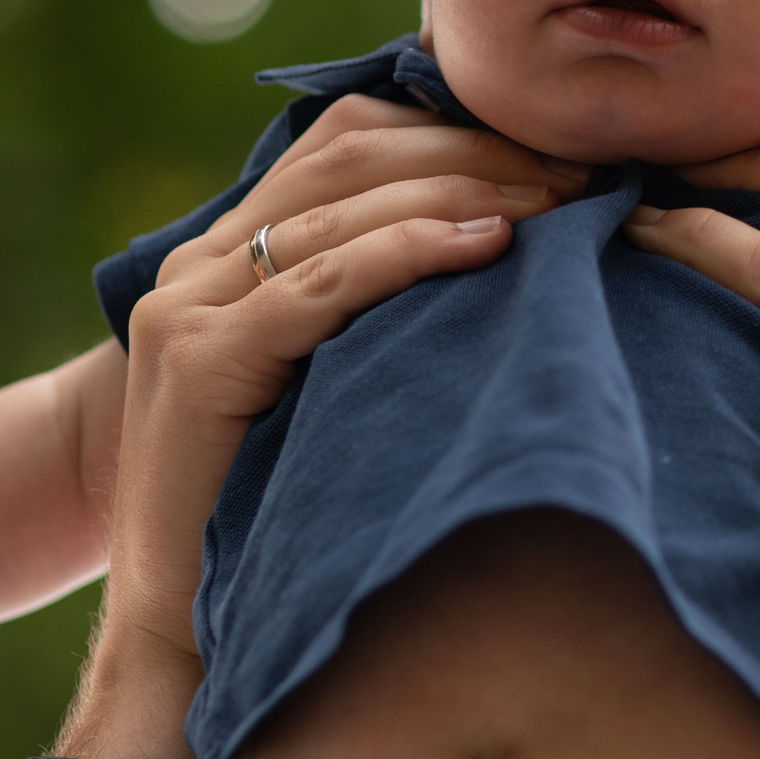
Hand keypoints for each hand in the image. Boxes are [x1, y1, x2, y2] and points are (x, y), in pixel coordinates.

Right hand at [0, 112, 537, 758]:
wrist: (177, 628)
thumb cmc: (273, 514)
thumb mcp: (327, 388)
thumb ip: (375, 315)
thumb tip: (510, 253)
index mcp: (224, 253)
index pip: (348, 142)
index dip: (457, 130)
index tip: (561, 150)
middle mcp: (197, 266)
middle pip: (352, 154)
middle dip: (477, 150)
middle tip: (582, 171)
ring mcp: (189, 309)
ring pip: (342, 207)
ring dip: (464, 189)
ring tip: (559, 201)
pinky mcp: (200, 364)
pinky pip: (317, 285)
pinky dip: (408, 251)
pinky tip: (487, 244)